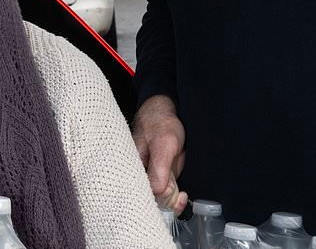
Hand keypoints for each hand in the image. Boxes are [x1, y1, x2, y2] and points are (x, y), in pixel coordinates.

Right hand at [131, 94, 187, 213]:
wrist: (164, 113)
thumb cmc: (160, 124)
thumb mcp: (164, 144)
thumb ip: (159, 168)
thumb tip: (158, 192)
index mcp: (132, 169)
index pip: (144, 195)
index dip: (159, 200)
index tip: (174, 196)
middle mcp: (139, 176)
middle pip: (152, 200)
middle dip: (168, 202)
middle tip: (181, 195)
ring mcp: (151, 177)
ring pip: (160, 199)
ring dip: (173, 201)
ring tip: (182, 194)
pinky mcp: (160, 177)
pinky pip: (166, 194)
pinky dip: (175, 198)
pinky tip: (182, 196)